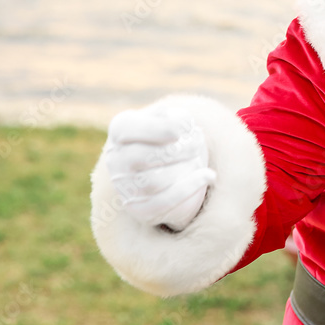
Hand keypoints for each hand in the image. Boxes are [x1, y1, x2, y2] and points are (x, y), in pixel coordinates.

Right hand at [103, 103, 215, 230]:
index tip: (187, 128)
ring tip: (198, 158)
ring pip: (153, 182)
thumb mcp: (171, 119)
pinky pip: (164, 202)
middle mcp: (116, 159)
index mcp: (120, 130)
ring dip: (184, 169)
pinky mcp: (140, 208)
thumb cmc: (170, 136)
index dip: (160, 128)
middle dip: (178, 150)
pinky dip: (190, 188)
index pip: (128, 128)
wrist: (167, 168)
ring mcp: (124, 186)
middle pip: (143, 157)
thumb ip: (175, 116)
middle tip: (198, 143)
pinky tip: (209, 176)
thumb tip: (182, 123)